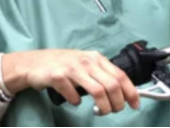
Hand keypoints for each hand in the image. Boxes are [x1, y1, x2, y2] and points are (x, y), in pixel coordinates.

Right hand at [0, 49, 138, 114]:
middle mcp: (86, 61)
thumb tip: (120, 91)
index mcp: (95, 58)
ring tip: (99, 111)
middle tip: (115, 111)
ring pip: (98, 90)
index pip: (120, 74)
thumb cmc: (61, 64)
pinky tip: (74, 101)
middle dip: (118, 103)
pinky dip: (76, 102)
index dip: (131, 91)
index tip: (136, 104)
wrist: (34, 63)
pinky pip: (73, 95)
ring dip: (103, 106)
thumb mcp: (84, 64)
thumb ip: (100, 73)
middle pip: (112, 85)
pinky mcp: (58, 76)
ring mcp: (72, 68)